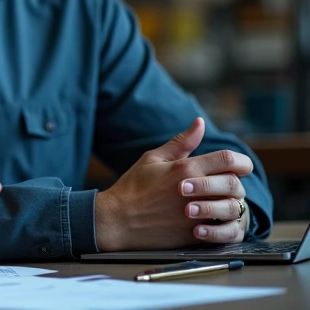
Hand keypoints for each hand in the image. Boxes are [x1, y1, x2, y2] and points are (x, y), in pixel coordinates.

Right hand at [95, 118, 252, 250]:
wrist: (117, 220)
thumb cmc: (133, 188)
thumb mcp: (152, 159)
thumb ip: (181, 142)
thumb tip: (200, 123)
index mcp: (186, 169)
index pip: (229, 159)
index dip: (241, 161)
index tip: (238, 166)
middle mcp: (195, 191)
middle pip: (235, 184)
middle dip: (236, 183)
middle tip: (227, 185)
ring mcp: (197, 215)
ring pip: (233, 207)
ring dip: (231, 203)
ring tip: (219, 201)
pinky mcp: (195, 235)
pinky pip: (224, 228)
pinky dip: (224, 223)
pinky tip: (214, 218)